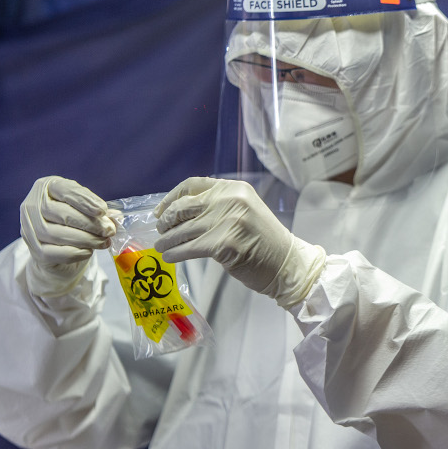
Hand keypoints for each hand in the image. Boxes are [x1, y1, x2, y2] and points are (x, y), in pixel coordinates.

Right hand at [20, 176, 115, 294]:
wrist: (57, 247)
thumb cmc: (72, 220)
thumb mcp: (84, 208)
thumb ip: (98, 211)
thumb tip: (116, 216)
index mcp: (47, 187)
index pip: (65, 190)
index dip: (84, 200)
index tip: (103, 210)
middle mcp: (32, 204)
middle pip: (61, 213)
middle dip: (89, 223)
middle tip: (109, 231)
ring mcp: (29, 228)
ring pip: (56, 234)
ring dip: (84, 239)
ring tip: (103, 242)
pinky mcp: (33, 250)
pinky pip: (52, 252)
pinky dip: (74, 252)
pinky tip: (88, 252)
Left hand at [154, 177, 324, 306]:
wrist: (287, 264)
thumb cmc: (265, 242)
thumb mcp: (244, 211)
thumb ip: (219, 206)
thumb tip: (181, 212)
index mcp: (234, 188)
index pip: (193, 184)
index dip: (171, 197)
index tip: (160, 211)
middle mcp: (230, 200)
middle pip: (183, 206)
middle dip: (166, 221)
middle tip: (160, 231)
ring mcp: (227, 221)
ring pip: (183, 230)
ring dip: (166, 240)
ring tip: (161, 246)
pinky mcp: (223, 244)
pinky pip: (188, 248)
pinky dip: (175, 253)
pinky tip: (170, 256)